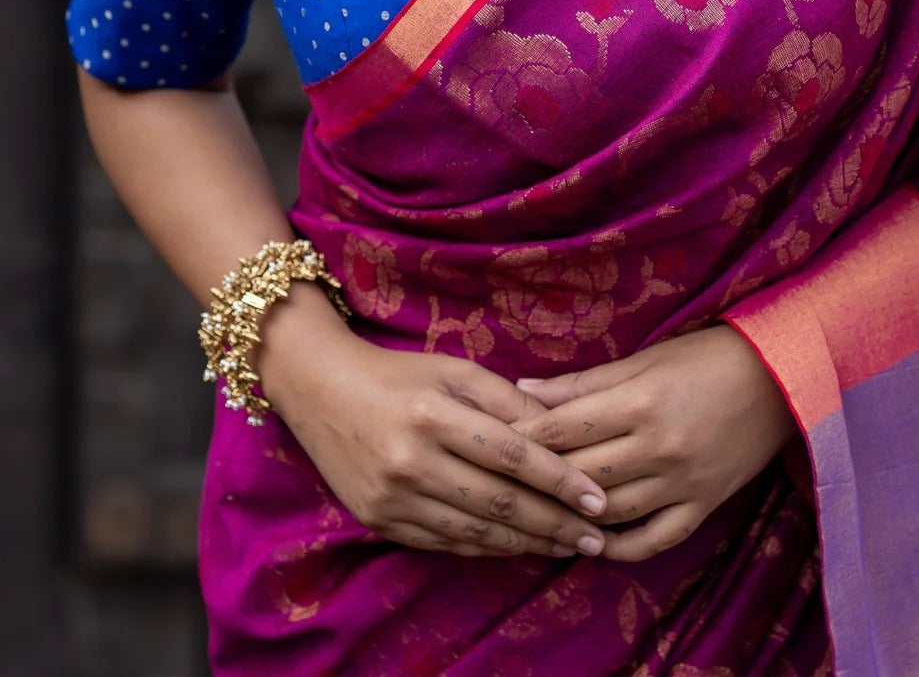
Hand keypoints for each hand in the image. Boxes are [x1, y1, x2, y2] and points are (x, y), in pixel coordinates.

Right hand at [258, 284, 609, 558]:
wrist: (319, 390)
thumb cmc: (397, 373)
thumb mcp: (454, 370)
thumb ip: (507, 401)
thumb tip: (562, 431)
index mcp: (433, 414)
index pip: (512, 456)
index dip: (560, 480)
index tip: (599, 498)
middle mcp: (411, 460)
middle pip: (499, 502)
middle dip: (555, 522)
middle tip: (597, 536)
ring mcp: (392, 497)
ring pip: (475, 531)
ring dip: (528, 543)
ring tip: (567, 546)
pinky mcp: (379, 521)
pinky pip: (445, 543)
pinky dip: (487, 548)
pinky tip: (518, 546)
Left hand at [510, 325, 795, 561]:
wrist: (779, 377)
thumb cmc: (705, 357)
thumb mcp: (644, 358)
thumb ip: (584, 383)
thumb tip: (525, 390)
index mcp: (640, 402)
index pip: (565, 428)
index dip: (523, 437)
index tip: (490, 441)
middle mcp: (659, 447)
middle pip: (581, 475)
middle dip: (538, 480)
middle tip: (501, 483)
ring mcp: (682, 482)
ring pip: (611, 512)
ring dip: (572, 517)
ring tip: (537, 516)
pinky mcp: (703, 505)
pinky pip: (655, 540)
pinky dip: (621, 548)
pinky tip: (593, 544)